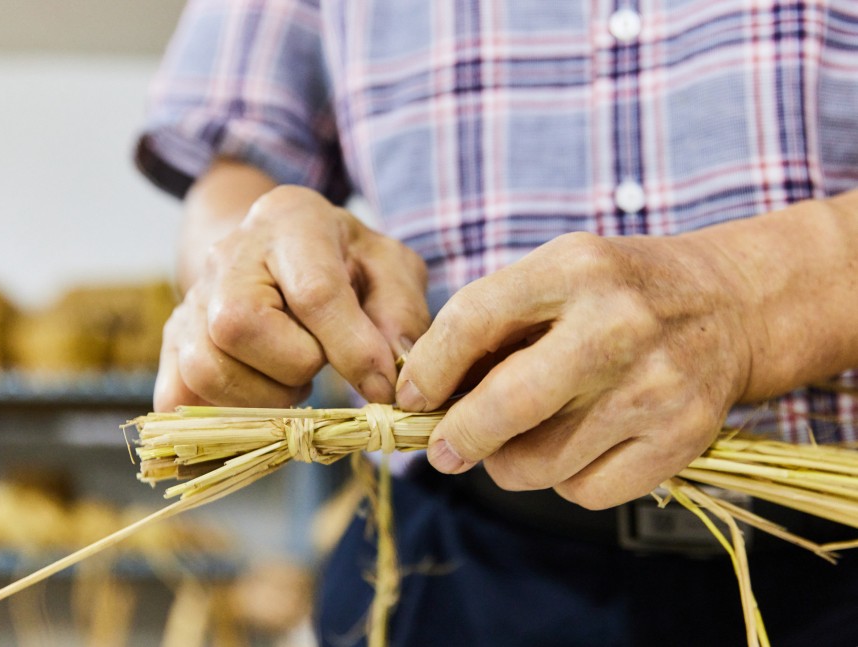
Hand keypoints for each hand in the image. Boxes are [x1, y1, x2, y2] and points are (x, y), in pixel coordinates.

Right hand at [155, 185, 428, 410]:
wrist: (282, 252)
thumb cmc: (344, 263)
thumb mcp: (388, 268)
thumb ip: (399, 313)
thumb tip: (391, 372)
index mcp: (292, 220)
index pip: (315, 292)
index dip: (352, 350)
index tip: (381, 386)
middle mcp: (229, 253)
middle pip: (238, 326)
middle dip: (293, 366)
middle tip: (318, 363)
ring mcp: (192, 297)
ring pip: (205, 368)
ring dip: (262, 395)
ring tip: (291, 379)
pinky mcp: (172, 339)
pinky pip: (176, 395)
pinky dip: (220, 413)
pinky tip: (258, 397)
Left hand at [396, 231, 756, 508]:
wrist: (728, 305)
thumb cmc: (619, 292)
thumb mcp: (557, 273)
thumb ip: (493, 320)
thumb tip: (425, 393)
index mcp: (574, 268)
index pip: (474, 319)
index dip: (429, 369)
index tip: (411, 397)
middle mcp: (618, 325)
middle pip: (508, 405)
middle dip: (459, 438)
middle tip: (443, 451)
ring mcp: (655, 387)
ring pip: (540, 463)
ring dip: (509, 463)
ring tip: (517, 440)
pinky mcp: (682, 439)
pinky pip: (585, 491)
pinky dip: (564, 479)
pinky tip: (576, 447)